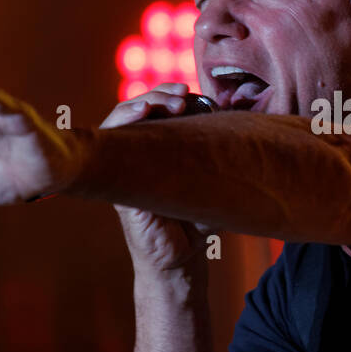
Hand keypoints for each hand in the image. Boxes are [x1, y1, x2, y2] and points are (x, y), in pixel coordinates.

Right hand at [100, 83, 216, 273]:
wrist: (183, 259)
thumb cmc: (197, 220)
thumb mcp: (213, 184)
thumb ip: (220, 160)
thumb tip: (244, 132)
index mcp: (158, 148)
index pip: (158, 110)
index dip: (170, 96)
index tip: (192, 92)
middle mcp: (136, 154)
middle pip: (138, 109)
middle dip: (159, 95)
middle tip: (182, 94)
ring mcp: (122, 169)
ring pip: (119, 123)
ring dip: (139, 106)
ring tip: (162, 102)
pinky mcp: (116, 187)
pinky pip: (107, 153)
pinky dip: (120, 129)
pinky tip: (138, 119)